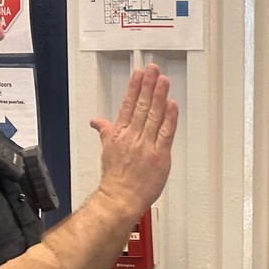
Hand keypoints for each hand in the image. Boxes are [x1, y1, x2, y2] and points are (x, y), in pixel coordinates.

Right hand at [92, 64, 179, 219]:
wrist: (120, 198)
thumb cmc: (115, 178)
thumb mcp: (106, 150)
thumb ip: (106, 132)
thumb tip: (97, 122)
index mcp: (119, 134)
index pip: (128, 105)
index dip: (134, 87)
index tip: (139, 74)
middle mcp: (133, 137)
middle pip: (142, 106)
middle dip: (148, 85)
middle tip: (153, 69)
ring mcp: (147, 146)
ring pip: (154, 116)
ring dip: (159, 96)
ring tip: (163, 80)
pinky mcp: (160, 156)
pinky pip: (166, 133)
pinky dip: (170, 118)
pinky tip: (172, 105)